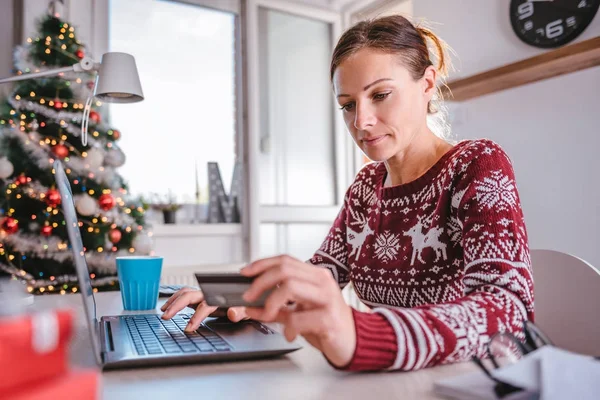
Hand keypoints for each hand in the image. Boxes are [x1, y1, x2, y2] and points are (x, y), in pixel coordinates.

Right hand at [160, 287, 247, 331]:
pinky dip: (175, 298)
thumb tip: (232, 313)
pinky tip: (168, 305)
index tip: (188, 328)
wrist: (246, 299)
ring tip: (164, 311)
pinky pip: (185, 294)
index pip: (205, 306)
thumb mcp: (247, 311)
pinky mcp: (200, 297)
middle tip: (166, 316)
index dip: (196, 317)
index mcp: (220, 298)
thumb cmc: (246, 306)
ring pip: (185, 292)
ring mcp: (204, 294)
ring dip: (173, 300)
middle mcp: (209, 294)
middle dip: (176, 305)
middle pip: (190, 296)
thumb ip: (241, 312)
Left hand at [240, 255, 355, 367]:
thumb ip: (276, 309)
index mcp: (315, 276)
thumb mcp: (298, 312)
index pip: (285, 260)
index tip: (245, 273)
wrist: (353, 342)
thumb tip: (249, 307)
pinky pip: (299, 319)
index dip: (261, 264)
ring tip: (268, 315)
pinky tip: (290, 334)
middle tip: (249, 297)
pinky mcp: (329, 319)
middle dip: (260, 283)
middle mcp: (322, 282)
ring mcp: (327, 299)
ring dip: (271, 303)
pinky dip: (288, 328)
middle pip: (284, 270)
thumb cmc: (327, 324)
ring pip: (290, 287)